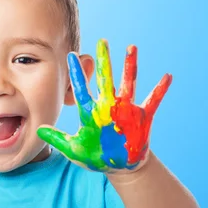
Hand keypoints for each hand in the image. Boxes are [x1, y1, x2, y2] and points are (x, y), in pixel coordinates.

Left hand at [37, 39, 171, 172]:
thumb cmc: (96, 158)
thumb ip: (58, 140)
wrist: (120, 167)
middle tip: (102, 41)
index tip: (70, 56)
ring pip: (128, 83)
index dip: (76, 74)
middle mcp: (108, 107)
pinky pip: (153, 101)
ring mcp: (126, 110)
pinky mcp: (142, 118)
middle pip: (105, 79)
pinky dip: (160, 89)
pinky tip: (167, 76)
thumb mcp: (74, 150)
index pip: (81, 90)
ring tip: (131, 48)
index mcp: (91, 113)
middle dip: (104, 61)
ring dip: (130, 66)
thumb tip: (39, 129)